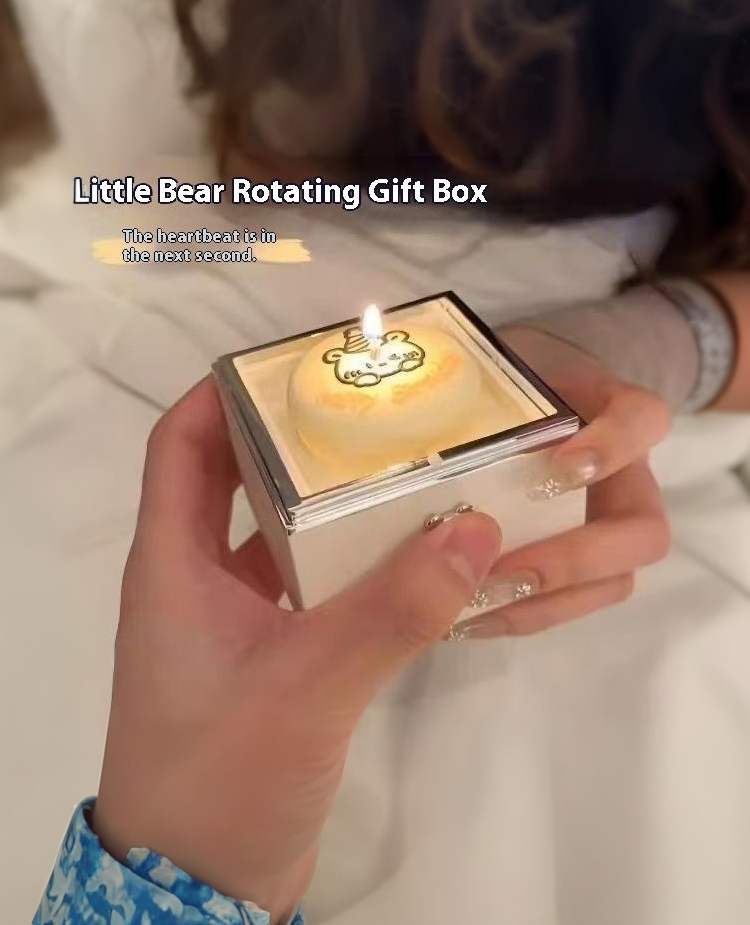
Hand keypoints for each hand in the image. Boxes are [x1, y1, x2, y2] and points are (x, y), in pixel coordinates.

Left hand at [92, 379, 500, 922]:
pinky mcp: (263, 661)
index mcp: (173, 564)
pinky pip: (303, 587)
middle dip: (295, 437)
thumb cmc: (222, 776)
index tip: (296, 362)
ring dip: (328, 502)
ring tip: (400, 471)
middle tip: (371, 410)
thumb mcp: (310, 687)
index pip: (181, 444)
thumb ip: (393, 610)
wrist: (198, 893)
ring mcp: (228, 623)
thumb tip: (477, 531)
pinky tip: (403, 559)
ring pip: (275, 534)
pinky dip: (345, 564)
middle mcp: (193, 581)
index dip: (225, 391)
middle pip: (235, 478)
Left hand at [450, 326, 671, 639]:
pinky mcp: (576, 564)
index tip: (557, 468)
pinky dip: (524, 615)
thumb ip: (467, 392)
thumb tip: (435, 459)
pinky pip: (570, 604)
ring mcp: (605, 525)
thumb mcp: (488, 371)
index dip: (613, 446)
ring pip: (612, 581)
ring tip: (478, 605)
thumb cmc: (500, 376)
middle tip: (503, 569)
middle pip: (643, 531)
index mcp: (606, 413)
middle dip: (575, 558)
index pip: (641, 420)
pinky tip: (466, 619)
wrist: (509, 389)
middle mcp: (621, 476)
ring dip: (547, 601)